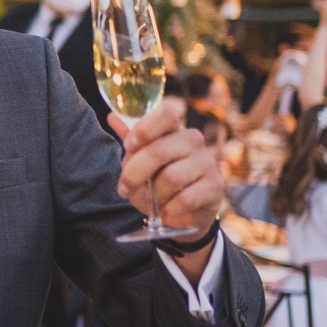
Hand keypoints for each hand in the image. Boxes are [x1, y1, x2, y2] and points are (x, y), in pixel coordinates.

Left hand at [112, 99, 223, 240]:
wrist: (183, 213)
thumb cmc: (158, 182)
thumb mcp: (139, 160)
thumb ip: (130, 139)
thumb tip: (112, 116)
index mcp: (173, 129)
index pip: (167, 113)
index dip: (145, 128)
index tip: (129, 146)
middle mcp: (193, 141)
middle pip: (159, 151)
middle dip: (134, 174)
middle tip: (124, 189)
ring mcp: (207, 162)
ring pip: (171, 177)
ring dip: (154, 195)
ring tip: (153, 201)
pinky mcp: (215, 186)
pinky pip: (185, 199)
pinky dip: (170, 208)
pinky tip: (168, 209)